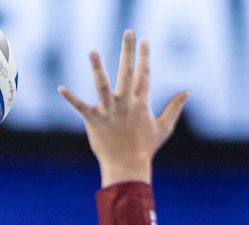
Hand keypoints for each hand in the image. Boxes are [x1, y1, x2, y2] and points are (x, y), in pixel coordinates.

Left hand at [58, 32, 187, 186]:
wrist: (127, 167)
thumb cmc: (145, 149)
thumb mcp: (164, 127)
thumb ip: (174, 107)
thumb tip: (187, 92)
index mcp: (141, 103)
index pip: (144, 74)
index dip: (145, 57)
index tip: (144, 41)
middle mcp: (125, 103)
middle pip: (127, 72)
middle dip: (128, 51)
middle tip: (128, 32)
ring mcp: (109, 111)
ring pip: (103, 85)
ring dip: (97, 68)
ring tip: (92, 51)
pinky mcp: (95, 121)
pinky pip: (81, 107)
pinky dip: (71, 98)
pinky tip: (61, 88)